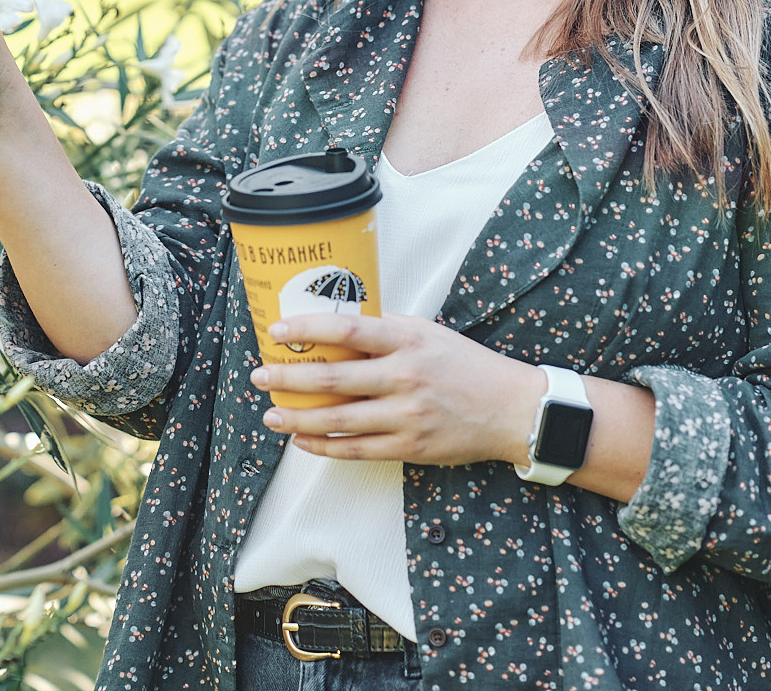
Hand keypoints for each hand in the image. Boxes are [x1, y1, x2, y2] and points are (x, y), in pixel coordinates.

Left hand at [250, 313, 549, 467]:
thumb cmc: (465, 365)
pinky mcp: (410, 447)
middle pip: (334, 378)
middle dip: (289, 378)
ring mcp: (407, 416)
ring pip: (339, 420)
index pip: (348, 329)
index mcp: (408, 341)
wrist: (510, 409)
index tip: (278, 330)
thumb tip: (337, 321)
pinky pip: (356, 450)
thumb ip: (386, 329)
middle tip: (260, 376)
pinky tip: (303, 440)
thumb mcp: (428, 333)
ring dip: (298, 418)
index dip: (308, 329)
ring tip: (271, 414)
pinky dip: (324, 446)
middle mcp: (405, 377)